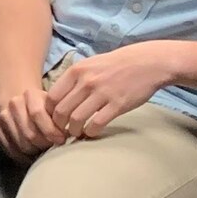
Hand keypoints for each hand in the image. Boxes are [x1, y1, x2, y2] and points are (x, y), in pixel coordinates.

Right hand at [0, 86, 62, 160]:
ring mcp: (3, 116)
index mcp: (30, 94)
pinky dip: (23, 157)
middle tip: (53, 147)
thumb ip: (61, 117)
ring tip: (44, 151)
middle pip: (29, 133)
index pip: (37, 114)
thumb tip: (72, 135)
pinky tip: (33, 155)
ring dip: (35, 151)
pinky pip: (10, 148)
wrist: (22, 101)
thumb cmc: (45, 106)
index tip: (61, 140)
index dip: (51, 130)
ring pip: (21, 143)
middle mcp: (13, 103)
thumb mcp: (55, 105)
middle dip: (44, 144)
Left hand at [46, 43, 178, 140]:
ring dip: (73, 131)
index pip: (52, 97)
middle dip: (58, 125)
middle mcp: (86, 82)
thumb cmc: (116, 64)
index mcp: (76, 71)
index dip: (49, 113)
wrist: (147, 63)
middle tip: (62, 131)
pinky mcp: (117, 104)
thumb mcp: (90, 64)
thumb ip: (73, 78)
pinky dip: (90, 132)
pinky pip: (97, 124)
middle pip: (61, 111)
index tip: (53, 120)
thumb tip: (57, 97)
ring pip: (76, 119)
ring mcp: (102, 93)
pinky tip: (91, 132)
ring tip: (76, 133)